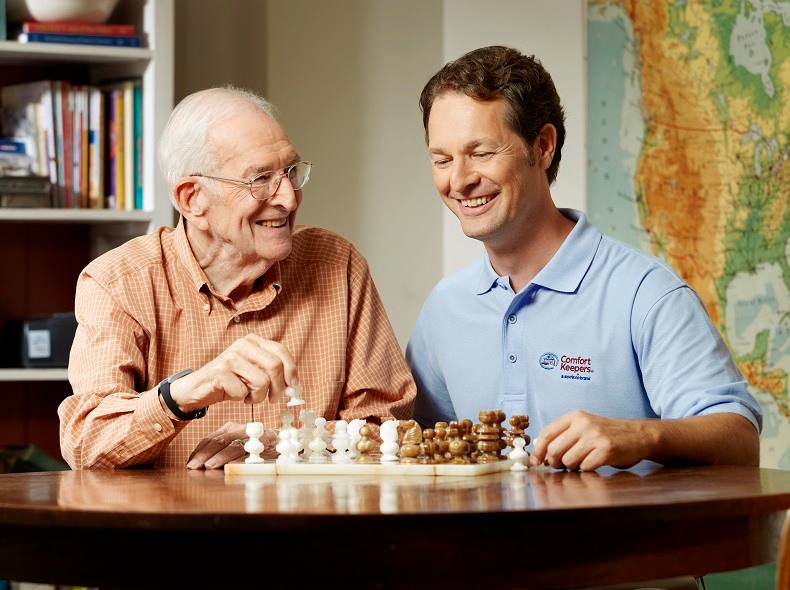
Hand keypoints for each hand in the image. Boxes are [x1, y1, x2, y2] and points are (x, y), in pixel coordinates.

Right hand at [165, 334, 298, 415]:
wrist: (198, 388)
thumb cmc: (231, 380)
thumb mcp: (253, 370)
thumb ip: (271, 370)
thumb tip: (293, 383)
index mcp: (253, 341)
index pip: (281, 351)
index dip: (291, 369)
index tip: (293, 385)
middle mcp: (242, 344)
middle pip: (274, 366)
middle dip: (277, 388)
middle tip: (271, 399)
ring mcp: (230, 357)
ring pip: (261, 381)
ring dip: (258, 396)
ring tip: (248, 396)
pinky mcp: (220, 373)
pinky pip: (243, 392)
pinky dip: (241, 399)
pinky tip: (233, 395)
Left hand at [186, 421, 274, 468]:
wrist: (280, 441)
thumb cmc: (252, 444)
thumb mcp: (234, 442)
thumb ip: (219, 449)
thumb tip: (198, 463)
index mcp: (229, 428)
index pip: (209, 439)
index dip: (198, 451)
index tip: (190, 463)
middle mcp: (239, 430)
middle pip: (219, 441)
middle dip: (204, 455)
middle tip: (193, 466)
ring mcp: (250, 437)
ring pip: (232, 446)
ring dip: (220, 457)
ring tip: (208, 466)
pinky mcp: (261, 445)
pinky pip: (248, 453)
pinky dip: (237, 460)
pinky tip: (229, 468)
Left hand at [528, 410, 654, 470]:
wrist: (637, 435)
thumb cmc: (605, 434)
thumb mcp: (583, 427)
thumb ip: (563, 436)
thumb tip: (541, 455)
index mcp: (574, 416)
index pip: (547, 434)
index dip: (538, 450)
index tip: (535, 462)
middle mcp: (583, 424)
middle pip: (554, 449)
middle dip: (553, 462)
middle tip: (559, 466)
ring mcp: (595, 436)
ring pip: (568, 460)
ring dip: (570, 467)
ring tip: (579, 463)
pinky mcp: (606, 450)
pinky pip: (585, 467)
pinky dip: (585, 469)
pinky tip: (592, 464)